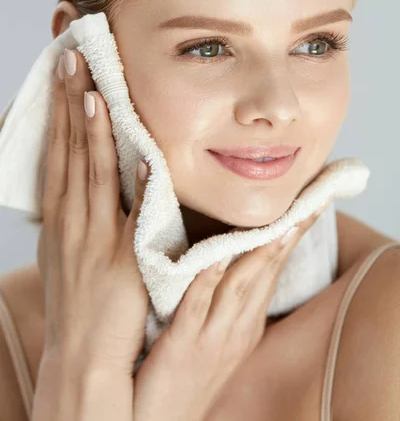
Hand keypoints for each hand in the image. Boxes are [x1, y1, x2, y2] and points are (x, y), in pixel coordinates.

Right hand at [39, 48, 148, 375]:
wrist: (80, 357)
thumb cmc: (78, 302)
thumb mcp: (68, 251)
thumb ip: (78, 214)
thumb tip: (84, 180)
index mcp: (61, 217)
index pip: (58, 151)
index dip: (60, 111)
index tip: (65, 73)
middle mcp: (72, 221)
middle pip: (68, 151)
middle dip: (69, 104)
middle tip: (71, 59)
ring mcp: (94, 238)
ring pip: (91, 173)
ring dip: (90, 131)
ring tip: (92, 90)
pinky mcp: (120, 260)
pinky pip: (130, 216)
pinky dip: (135, 185)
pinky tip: (143, 154)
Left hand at [132, 202, 330, 420]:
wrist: (165, 420)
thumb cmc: (189, 370)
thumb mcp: (220, 337)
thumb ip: (229, 300)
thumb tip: (235, 262)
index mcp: (247, 324)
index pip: (272, 273)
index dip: (287, 240)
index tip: (302, 209)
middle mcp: (237, 329)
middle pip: (264, 276)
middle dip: (283, 239)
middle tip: (301, 207)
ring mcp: (213, 338)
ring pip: (238, 289)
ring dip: (256, 256)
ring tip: (273, 226)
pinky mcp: (184, 347)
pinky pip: (197, 308)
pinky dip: (206, 281)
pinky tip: (213, 258)